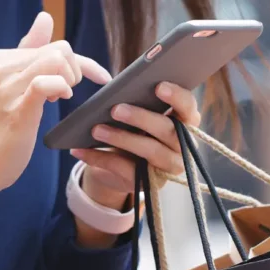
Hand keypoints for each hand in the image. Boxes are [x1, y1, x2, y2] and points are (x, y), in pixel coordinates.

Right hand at [0, 12, 110, 225]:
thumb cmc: (2, 127)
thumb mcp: (13, 85)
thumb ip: (29, 55)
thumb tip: (45, 18)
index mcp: (2, 58)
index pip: (51, 45)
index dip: (81, 61)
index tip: (100, 77)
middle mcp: (2, 66)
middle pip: (59, 49)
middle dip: (77, 71)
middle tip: (68, 94)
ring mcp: (8, 86)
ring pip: (56, 59)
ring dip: (71, 79)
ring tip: (62, 98)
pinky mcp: (17, 108)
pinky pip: (46, 82)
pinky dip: (61, 88)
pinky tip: (60, 100)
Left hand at [71, 81, 200, 209]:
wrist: (123, 165)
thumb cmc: (134, 130)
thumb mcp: (138, 114)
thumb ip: (138, 102)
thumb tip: (118, 91)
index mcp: (184, 122)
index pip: (188, 107)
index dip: (177, 97)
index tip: (158, 86)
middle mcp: (183, 146)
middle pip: (168, 130)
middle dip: (142, 118)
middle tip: (116, 109)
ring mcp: (168, 167)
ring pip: (150, 151)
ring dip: (122, 139)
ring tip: (96, 129)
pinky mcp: (149, 183)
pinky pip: (126, 170)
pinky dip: (100, 159)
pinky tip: (80, 150)